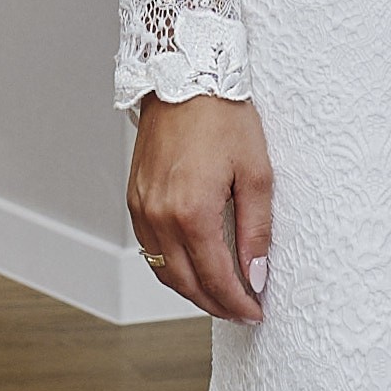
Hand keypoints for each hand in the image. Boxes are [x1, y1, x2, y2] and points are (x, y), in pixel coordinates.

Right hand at [126, 94, 272, 321]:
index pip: (216, 278)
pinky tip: (193, 266)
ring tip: (221, 296)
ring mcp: (142, 209)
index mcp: (192, 213)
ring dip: (192, 290)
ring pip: (164, 271)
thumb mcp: (256, 174)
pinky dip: (172, 266)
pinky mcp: (134, 199)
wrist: (184, 78)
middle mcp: (159, 216)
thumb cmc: (223, 118)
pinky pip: (150, 248)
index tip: (256, 312)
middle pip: (186, 283)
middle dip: (216, 304)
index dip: (238, 302)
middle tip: (242, 311)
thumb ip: (256, 230)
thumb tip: (256, 274)